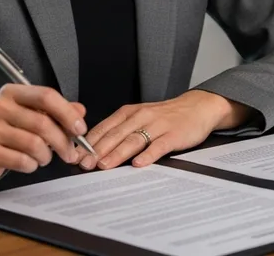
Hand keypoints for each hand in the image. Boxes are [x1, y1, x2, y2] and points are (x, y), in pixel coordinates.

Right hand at [0, 84, 89, 185]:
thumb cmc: (5, 132)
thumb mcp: (29, 116)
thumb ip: (55, 112)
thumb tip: (80, 111)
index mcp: (11, 93)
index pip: (46, 96)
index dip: (67, 114)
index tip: (80, 129)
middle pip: (43, 123)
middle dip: (63, 142)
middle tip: (70, 153)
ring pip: (34, 144)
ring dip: (46, 156)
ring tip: (44, 158)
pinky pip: (22, 160)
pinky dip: (32, 165)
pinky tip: (29, 163)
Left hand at [79, 90, 252, 170]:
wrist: (198, 107)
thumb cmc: (166, 116)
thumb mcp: (140, 118)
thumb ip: (120, 131)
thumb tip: (94, 150)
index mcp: (129, 112)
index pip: (104, 128)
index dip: (88, 143)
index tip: (75, 156)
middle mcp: (141, 116)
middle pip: (116, 134)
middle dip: (97, 150)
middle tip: (84, 164)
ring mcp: (158, 125)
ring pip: (134, 139)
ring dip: (117, 153)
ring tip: (104, 166)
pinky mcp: (174, 134)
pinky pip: (159, 145)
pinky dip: (148, 154)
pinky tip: (138, 163)